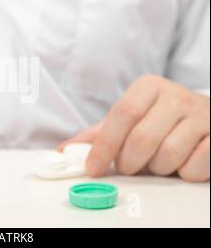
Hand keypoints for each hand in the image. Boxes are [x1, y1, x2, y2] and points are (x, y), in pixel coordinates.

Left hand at [58, 75, 209, 181]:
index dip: (105, 145)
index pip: (121, 115)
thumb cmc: (158, 121)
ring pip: (169, 154)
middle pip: (142, 138)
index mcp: (148, 87)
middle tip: (128, 166)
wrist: (203, 118)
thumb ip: (98, 135)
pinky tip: (182, 162)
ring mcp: (201, 114)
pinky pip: (195, 165)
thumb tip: (63, 151)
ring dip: (157, 168)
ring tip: (157, 161)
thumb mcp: (128, 122)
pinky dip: (183, 172)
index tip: (92, 168)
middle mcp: (176, 96)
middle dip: (129, 162)